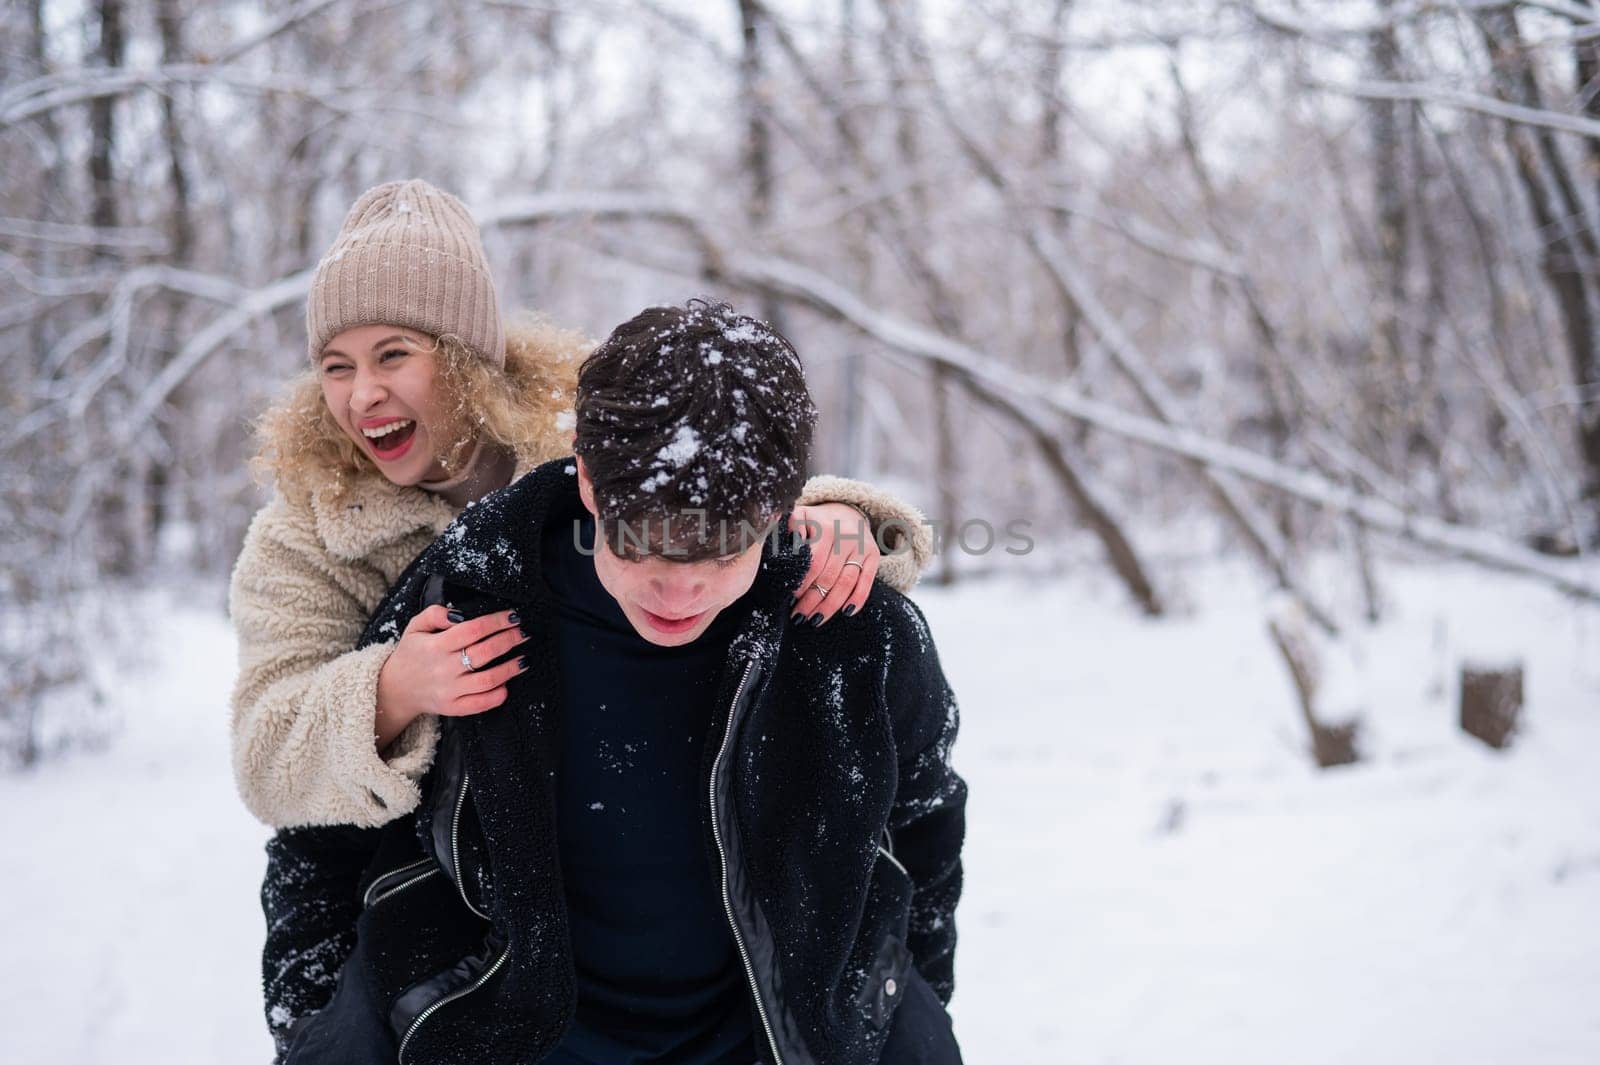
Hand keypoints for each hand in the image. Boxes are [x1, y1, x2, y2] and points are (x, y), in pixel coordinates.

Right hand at [374, 606, 529, 751]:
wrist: (396, 689)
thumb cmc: (411, 653)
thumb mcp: (415, 627)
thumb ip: (435, 614)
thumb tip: (458, 613)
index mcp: (435, 646)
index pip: (473, 629)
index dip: (497, 621)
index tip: (513, 616)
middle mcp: (444, 669)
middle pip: (484, 653)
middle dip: (509, 640)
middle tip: (524, 633)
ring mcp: (450, 691)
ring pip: (487, 680)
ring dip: (510, 669)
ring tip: (524, 658)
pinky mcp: (453, 708)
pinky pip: (480, 704)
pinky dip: (498, 696)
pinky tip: (507, 685)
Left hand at [788, 502, 879, 625]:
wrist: (846, 511)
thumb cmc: (815, 521)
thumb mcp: (800, 516)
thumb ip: (788, 528)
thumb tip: (780, 550)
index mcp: (825, 527)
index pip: (813, 563)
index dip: (801, 583)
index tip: (790, 598)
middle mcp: (846, 535)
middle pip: (828, 576)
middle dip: (812, 600)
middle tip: (798, 615)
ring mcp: (861, 546)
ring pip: (846, 582)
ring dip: (830, 605)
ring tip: (815, 620)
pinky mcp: (873, 555)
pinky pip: (866, 582)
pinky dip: (857, 599)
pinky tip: (846, 612)